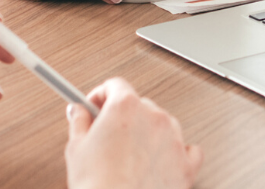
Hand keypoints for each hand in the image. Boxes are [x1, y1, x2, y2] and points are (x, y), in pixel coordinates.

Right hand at [65, 78, 203, 188]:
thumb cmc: (98, 184)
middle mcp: (154, 117)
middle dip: (123, 117)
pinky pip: (188, 149)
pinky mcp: (186, 165)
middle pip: (139, 104)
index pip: (115, 85)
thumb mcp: (76, 147)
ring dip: (148, 133)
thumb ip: (79, 121)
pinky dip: (175, 152)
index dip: (100, 96)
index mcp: (126, 107)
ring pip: (163, 125)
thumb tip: (78, 112)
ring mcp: (173, 140)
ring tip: (130, 155)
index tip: (94, 106)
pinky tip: (162, 159)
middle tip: (107, 135)